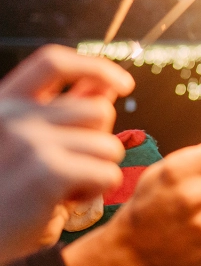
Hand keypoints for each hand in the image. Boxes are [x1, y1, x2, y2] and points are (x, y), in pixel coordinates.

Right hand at [0, 46, 134, 264]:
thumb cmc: (5, 195)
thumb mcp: (27, 146)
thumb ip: (62, 115)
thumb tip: (106, 85)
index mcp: (2, 103)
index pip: (52, 61)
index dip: (94, 67)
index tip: (123, 84)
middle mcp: (11, 115)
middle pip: (98, 109)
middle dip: (99, 140)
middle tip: (72, 169)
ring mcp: (28, 140)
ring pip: (109, 145)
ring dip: (98, 170)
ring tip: (62, 189)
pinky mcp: (48, 170)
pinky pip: (107, 173)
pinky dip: (96, 193)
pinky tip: (63, 204)